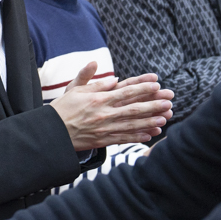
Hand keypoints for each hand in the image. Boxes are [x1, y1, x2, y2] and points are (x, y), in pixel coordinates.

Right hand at [50, 63, 173, 148]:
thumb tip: (114, 78)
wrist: (51, 132)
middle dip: (153, 105)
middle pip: (133, 109)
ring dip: (149, 122)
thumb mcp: (75, 89)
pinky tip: (150, 135)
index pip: (125, 91)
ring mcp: (104, 129)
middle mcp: (104, 114)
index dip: (142, 88)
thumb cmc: (63, 108)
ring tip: (165, 119)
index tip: (157, 84)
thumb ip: (95, 82)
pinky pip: (123, 139)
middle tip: (169, 102)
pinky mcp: (102, 141)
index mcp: (98, 99)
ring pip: (131, 125)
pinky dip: (137, 137)